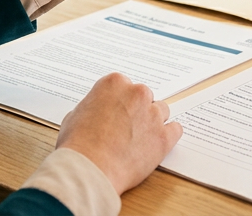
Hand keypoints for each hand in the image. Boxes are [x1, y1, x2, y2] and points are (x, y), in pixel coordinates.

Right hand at [55, 73, 182, 193]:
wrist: (90, 168)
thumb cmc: (79, 144)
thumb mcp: (75, 115)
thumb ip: (93, 106)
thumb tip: (97, 112)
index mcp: (114, 83)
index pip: (124, 86)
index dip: (120, 102)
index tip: (117, 112)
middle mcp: (136, 93)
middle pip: (144, 96)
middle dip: (137, 110)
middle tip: (126, 128)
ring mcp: (152, 114)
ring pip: (161, 111)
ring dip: (152, 122)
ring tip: (139, 139)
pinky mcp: (164, 137)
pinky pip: (176, 130)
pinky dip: (168, 136)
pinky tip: (157, 143)